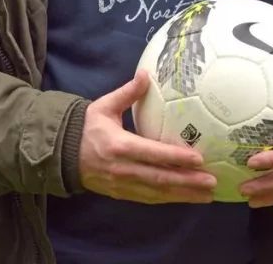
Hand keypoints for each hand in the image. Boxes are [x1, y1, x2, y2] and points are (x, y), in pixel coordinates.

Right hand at [78, 68, 216, 203]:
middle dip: (187, 182)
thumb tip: (145, 74)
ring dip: (183, 195)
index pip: (153, 154)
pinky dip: (168, 199)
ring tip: (206, 195)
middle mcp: (123, 169)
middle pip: (160, 178)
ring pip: (157, 193)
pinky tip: (185, 198)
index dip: (176, 158)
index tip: (199, 159)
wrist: (61, 154)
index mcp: (119, 145)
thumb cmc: (86, 126)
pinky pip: (148, 199)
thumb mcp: (104, 106)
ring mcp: (122, 184)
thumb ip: (127, 92)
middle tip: (211, 182)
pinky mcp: (121, 194)